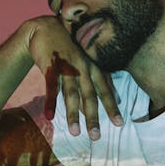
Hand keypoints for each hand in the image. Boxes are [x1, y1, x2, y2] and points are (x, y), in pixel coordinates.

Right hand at [24, 16, 122, 139]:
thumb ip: (87, 86)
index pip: (104, 90)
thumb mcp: (81, 65)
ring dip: (73, 114)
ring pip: (71, 93)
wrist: (45, 28)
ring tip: (75, 133)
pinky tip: (49, 117)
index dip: (112, 107)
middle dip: (93, 117)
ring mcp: (66, 66)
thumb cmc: (66, 50)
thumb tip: (88, 110)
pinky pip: (51, 86)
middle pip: (89, 96)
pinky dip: (50, 102)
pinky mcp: (50, 65)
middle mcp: (82, 67)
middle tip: (96, 137)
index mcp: (92, 68)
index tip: (119, 124)